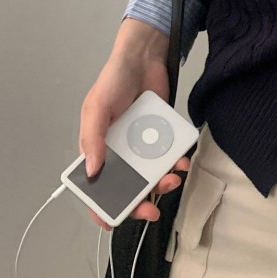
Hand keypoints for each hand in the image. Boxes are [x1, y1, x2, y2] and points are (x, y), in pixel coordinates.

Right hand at [78, 20, 189, 230]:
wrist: (145, 56)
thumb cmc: (113, 80)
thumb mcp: (96, 108)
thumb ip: (93, 139)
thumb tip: (93, 170)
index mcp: (98, 148)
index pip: (97, 185)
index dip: (102, 206)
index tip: (114, 221)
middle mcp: (121, 150)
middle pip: (129, 186)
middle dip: (141, 200)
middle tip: (152, 207)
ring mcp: (143, 143)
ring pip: (153, 173)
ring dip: (163, 182)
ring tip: (173, 178)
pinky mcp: (163, 133)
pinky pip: (171, 154)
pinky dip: (178, 161)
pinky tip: (183, 161)